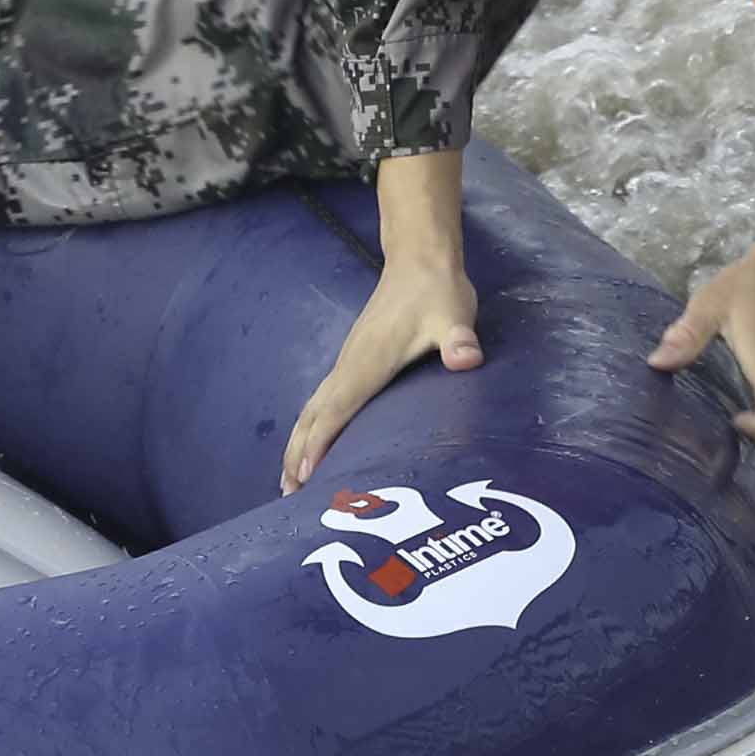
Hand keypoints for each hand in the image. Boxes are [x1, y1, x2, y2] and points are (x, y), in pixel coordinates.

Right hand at [285, 149, 476, 489]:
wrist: (420, 261)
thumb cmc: (437, 292)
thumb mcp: (454, 315)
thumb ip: (459, 339)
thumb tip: (466, 358)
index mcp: (369, 360)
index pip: (339, 406)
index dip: (321, 441)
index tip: (305, 474)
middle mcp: (349, 364)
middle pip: (314, 414)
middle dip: (298, 454)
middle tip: (288, 494)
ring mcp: (347, 363)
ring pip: (313, 409)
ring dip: (298, 444)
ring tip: (288, 484)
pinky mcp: (352, 362)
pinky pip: (323, 402)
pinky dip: (310, 428)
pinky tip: (312, 448)